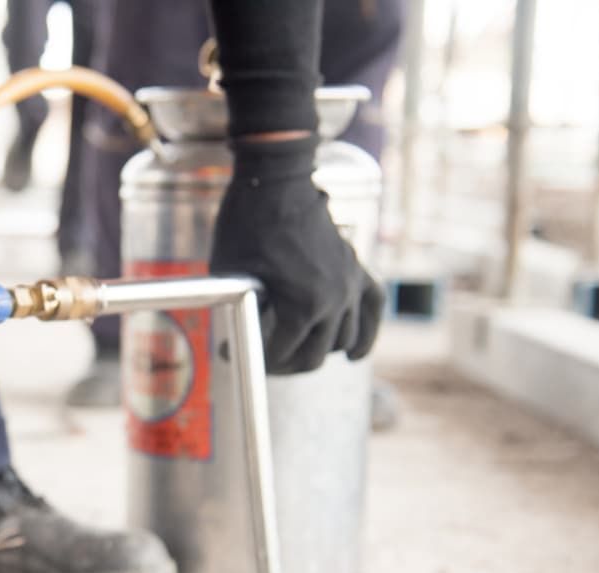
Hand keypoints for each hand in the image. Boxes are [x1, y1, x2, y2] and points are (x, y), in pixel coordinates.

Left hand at [210, 134, 383, 373]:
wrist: (276, 181)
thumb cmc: (246, 225)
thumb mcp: (231, 276)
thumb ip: (240, 312)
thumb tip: (236, 340)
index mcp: (303, 305)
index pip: (280, 355)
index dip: (251, 360)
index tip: (226, 353)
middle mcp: (334, 299)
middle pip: (314, 356)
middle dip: (282, 365)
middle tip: (258, 359)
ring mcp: (350, 283)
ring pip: (344, 340)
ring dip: (317, 351)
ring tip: (290, 353)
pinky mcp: (356, 267)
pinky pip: (373, 307)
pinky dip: (367, 333)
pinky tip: (353, 354)